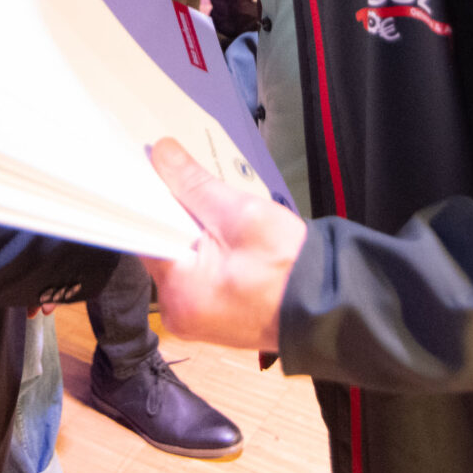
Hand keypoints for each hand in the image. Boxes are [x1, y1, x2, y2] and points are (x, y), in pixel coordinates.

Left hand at [139, 138, 305, 353]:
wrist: (329, 305)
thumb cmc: (288, 265)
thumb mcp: (241, 214)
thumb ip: (195, 184)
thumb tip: (161, 152)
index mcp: (178, 292)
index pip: (144, 235)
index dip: (147, 200)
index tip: (151, 170)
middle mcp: (177, 312)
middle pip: (160, 248)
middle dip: (175, 216)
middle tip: (187, 182)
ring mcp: (195, 320)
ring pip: (179, 262)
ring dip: (192, 234)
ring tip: (209, 207)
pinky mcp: (212, 318)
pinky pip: (196, 277)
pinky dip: (205, 255)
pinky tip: (222, 236)